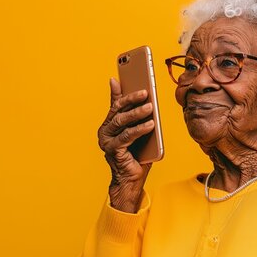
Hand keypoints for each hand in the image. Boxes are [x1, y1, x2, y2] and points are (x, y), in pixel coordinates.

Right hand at [98, 78, 154, 212]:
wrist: (131, 180)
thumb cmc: (137, 155)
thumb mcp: (139, 131)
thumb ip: (138, 116)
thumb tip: (144, 97)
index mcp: (109, 124)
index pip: (116, 103)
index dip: (123, 90)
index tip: (129, 76)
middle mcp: (105, 131)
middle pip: (118, 110)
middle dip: (132, 99)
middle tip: (145, 91)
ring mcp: (107, 141)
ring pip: (122, 121)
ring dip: (137, 113)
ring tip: (151, 107)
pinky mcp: (113, 150)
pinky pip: (127, 136)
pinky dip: (140, 129)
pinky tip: (151, 124)